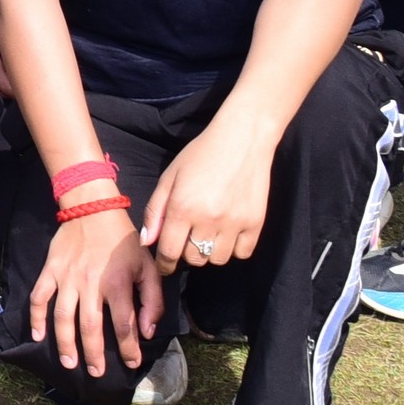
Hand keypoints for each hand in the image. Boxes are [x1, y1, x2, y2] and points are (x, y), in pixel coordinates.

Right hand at [31, 203, 161, 378]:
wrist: (92, 210)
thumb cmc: (123, 241)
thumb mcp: (147, 266)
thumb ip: (152, 300)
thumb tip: (146, 331)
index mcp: (117, 283)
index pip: (124, 325)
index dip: (128, 348)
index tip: (132, 362)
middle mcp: (90, 284)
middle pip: (90, 327)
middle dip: (94, 354)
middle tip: (96, 373)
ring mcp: (67, 278)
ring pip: (63, 317)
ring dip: (65, 343)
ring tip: (69, 363)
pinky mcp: (51, 271)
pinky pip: (40, 297)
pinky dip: (36, 317)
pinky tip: (38, 335)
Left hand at [142, 118, 272, 276]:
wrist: (242, 139)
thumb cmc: (200, 155)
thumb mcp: (170, 177)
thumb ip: (156, 211)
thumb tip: (148, 242)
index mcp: (183, 208)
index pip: (169, 252)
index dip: (164, 264)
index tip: (164, 265)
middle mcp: (208, 220)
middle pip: (194, 259)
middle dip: (186, 253)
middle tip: (188, 238)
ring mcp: (234, 223)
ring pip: (217, 259)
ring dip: (209, 252)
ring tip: (208, 233)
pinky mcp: (255, 223)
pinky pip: (242, 253)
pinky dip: (233, 248)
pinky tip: (228, 232)